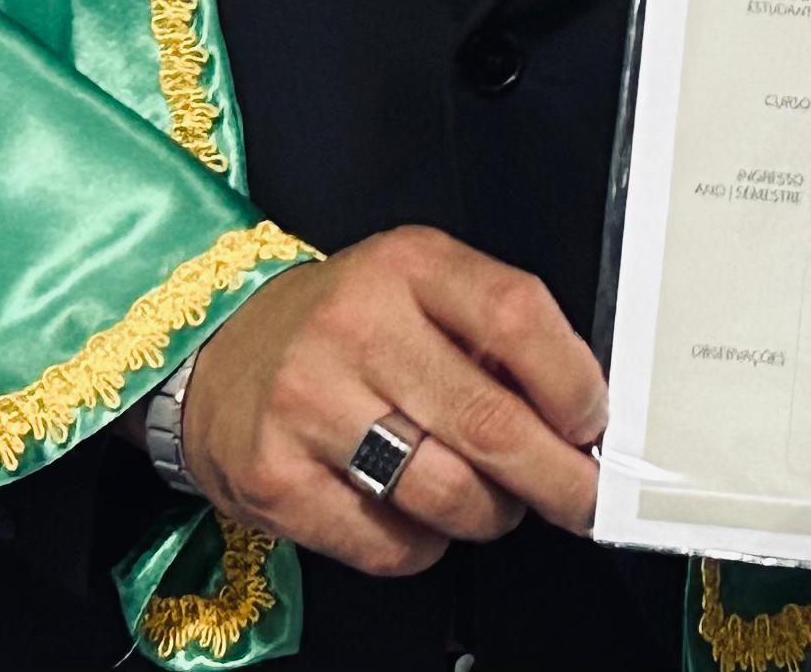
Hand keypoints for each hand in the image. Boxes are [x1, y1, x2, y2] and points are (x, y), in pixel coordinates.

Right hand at [179, 225, 607, 576]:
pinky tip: (417, 517)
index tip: (592, 421)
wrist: (218, 348)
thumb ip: (493, 332)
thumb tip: (577, 413)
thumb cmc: (345, 321)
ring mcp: (308, 404)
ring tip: (490, 503)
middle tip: (584, 499)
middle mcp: (355, 327)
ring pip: (444, 493)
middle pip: (489, 422)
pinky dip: (423, 545)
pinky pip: (386, 542)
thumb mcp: (419, 285)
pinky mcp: (275, 478)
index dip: (570, 382)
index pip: (515, 315)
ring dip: (490, 515)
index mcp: (408, 265)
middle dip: (556, 477)